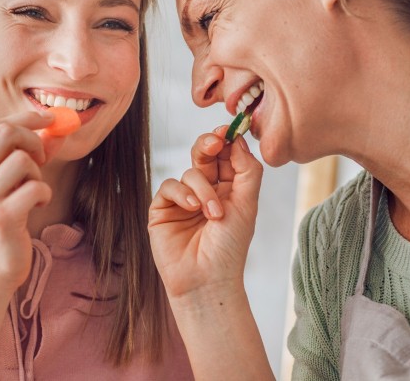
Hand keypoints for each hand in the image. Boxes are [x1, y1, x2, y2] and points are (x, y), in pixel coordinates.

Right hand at [0, 110, 57, 292]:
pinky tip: (36, 205)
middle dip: (33, 140)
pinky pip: (36, 186)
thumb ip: (28, 153)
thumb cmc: (1, 219)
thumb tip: (58, 127)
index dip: (27, 118)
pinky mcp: (1, 217)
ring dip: (38, 173)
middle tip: (41, 159)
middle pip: (7, 132)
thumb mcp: (6, 182)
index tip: (49, 118)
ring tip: (32, 191)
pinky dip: (44, 193)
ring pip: (23, 160)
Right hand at [148, 128, 262, 298]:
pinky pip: (170, 186)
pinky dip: (183, 194)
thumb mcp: (246, 205)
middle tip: (215, 142)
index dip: (227, 141)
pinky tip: (192, 209)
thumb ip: (246, 170)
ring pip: (190, 171)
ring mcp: (183, 199)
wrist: (207, 280)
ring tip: (213, 213)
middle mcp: (205, 191)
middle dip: (209, 145)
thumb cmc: (230, 248)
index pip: (225, 156)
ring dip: (203, 188)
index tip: (229, 130)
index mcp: (228, 189)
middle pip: (204, 155)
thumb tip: (238, 140)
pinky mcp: (163, 208)